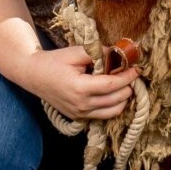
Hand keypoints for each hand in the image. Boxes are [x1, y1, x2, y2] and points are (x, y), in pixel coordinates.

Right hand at [19, 45, 138, 119]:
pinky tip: (114, 93)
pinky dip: (113, 105)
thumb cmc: (54, 61)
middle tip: (131, 74)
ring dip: (123, 98)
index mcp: (80, 88)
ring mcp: (80, 114)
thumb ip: (99, 52)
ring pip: (113, 111)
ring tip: (125, 85)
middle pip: (116, 100)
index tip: (136, 69)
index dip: (127, 77)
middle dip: (128, 87)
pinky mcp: (79, 117)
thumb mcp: (76, 52)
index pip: (112, 85)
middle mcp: (81, 105)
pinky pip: (103, 115)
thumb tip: (119, 53)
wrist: (34, 75)